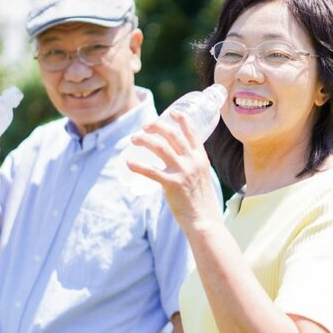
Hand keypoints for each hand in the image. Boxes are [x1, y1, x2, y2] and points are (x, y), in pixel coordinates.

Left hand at [126, 111, 221, 230]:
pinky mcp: (172, 184)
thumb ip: (192, 166)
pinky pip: (151, 171)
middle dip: (157, 126)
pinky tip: (129, 162)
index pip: (192, 132)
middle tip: (145, 126)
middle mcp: (192, 161)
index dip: (181, 120)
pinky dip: (138, 165)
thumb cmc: (201, 201)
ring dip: (144, 140)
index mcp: (201, 158)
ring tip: (134, 139)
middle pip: (173, 135)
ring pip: (160, 147)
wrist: (204, 219)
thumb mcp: (202, 177)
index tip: (172, 112)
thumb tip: (178, 161)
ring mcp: (182, 172)